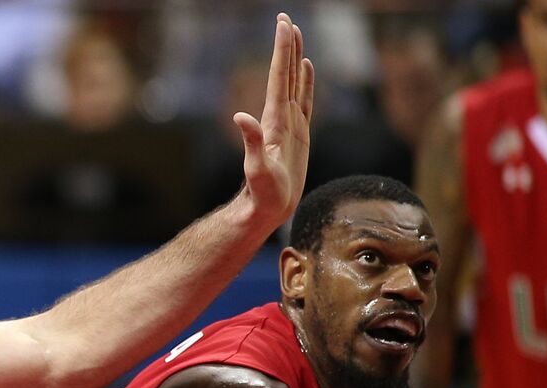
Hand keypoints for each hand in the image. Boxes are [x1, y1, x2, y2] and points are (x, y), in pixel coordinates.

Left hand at [234, 13, 314, 227]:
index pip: (278, 77)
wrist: (265, 209)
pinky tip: (306, 68)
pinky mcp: (298, 134)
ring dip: (295, 58)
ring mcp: (289, 124)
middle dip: (286, 46)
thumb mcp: (256, 169)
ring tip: (295, 34)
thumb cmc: (261, 194)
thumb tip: (240, 116)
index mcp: (273, 120)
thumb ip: (250, 142)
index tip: (283, 24)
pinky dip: (306, 81)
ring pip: (294, 82)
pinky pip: (304, 100)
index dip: (281, 51)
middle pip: (284, 74)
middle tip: (285, 18)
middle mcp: (280, 117)